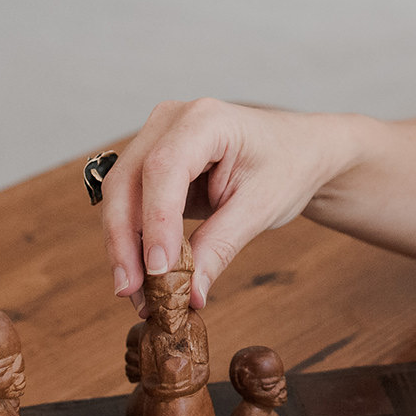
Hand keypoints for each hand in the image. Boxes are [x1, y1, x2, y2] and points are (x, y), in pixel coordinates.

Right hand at [96, 100, 352, 307]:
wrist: (296, 151)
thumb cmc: (286, 166)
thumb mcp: (260, 209)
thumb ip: (220, 247)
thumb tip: (187, 293)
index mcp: (205, 119)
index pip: (164, 169)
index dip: (155, 223)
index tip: (158, 272)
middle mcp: (170, 120)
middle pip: (127, 182)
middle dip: (125, 243)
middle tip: (132, 293)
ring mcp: (155, 138)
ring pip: (118, 196)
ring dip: (123, 248)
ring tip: (138, 296)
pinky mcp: (150, 161)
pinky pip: (129, 203)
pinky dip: (132, 240)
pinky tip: (141, 276)